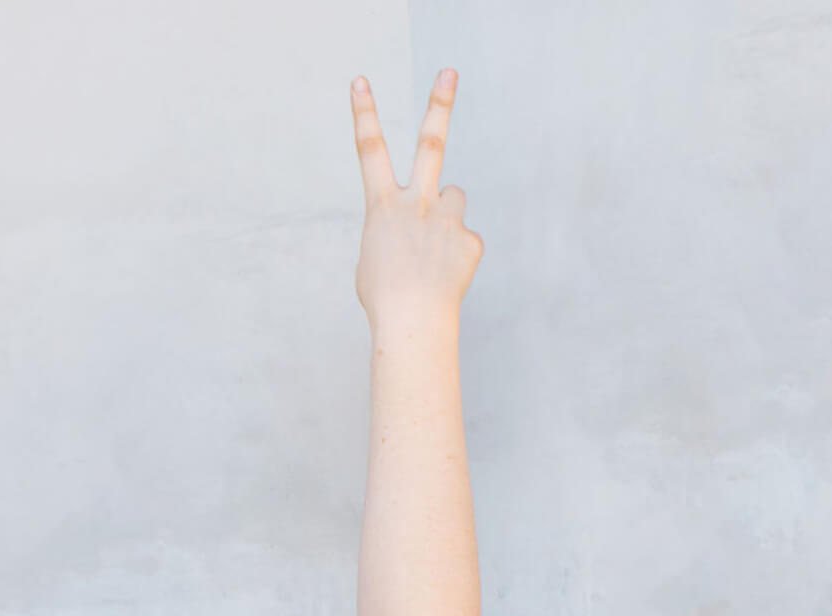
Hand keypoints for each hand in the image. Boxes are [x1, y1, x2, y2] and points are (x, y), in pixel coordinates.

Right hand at [352, 71, 482, 325]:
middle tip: (448, 73)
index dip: (364, 114)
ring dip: (446, 214)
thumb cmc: (385, 298)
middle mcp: (416, 203)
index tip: (361, 82)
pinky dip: (457, 256)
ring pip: (454, 197)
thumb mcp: (375, 258)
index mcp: (382, 206)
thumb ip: (397, 226)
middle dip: (439, 104)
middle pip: (429, 143)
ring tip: (435, 249)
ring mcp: (445, 219)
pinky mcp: (470, 240)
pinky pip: (465, 238)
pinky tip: (447, 277)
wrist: (412, 325)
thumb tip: (425, 220)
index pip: (369, 150)